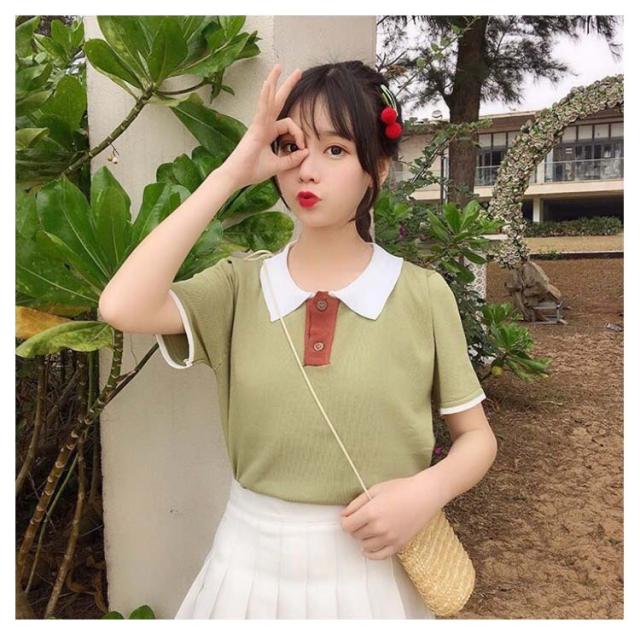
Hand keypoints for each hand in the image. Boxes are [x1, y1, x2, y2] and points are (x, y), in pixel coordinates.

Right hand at [220, 63, 308, 189]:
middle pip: (278, 101)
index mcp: (269, 132)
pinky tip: (268, 83)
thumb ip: (292, 159)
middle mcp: (264, 125)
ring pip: (269, 99)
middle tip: (298, 71)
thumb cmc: (252, 171)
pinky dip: (265, 96)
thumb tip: (306, 152)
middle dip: (288, 85)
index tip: (302, 148)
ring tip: (280, 66)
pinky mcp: (255, 127)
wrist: (237, 176)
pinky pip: (262, 108)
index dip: (299, 135)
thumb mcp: (278, 166)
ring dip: (274, 82)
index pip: (289, 125)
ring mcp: (258, 124)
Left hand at [339, 475, 439, 559]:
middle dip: (356, 527)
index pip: (347, 525)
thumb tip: (343, 515)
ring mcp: (389, 538)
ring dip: (364, 538)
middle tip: (362, 518)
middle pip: (356, 535)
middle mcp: (378, 528)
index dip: (345, 521)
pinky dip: (371, 553)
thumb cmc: (400, 489)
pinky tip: (368, 548)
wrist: (424, 495)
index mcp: (370, 512)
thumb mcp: (375, 490)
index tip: (348, 517)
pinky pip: (379, 556)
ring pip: (365, 545)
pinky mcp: (398, 545)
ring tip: (369, 528)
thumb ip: (356, 503)